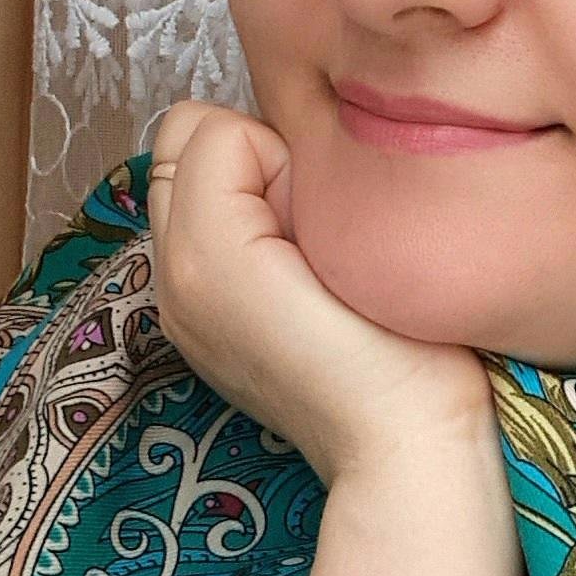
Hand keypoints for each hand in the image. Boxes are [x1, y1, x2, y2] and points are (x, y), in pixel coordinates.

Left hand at [146, 101, 501, 486]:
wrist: (404, 447)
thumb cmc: (399, 346)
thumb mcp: (343, 234)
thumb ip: (289, 169)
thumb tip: (284, 158)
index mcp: (200, 251)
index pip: (217, 128)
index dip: (280, 154)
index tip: (319, 212)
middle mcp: (171, 276)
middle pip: (184, 146)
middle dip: (246, 163)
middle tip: (306, 223)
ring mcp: (182, 308)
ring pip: (190, 188)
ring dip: (242, 197)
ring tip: (302, 251)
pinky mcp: (202, 330)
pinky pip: (199, 237)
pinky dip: (239, 236)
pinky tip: (292, 279)